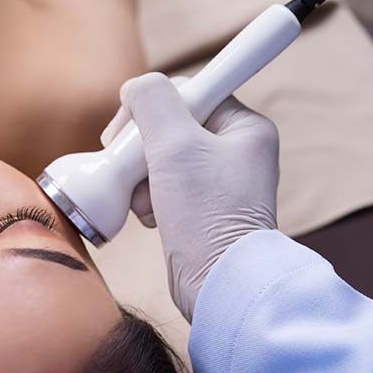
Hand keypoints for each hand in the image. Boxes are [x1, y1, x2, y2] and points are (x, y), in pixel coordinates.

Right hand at [112, 72, 278, 320]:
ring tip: (145, 201)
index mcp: (244, 127)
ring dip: (140, 177)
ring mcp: (218, 183)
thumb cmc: (206, 215)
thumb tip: (136, 87)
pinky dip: (147, 198)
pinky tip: (152, 216)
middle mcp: (236, 151)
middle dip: (141, 150)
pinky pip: (161, 187)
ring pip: (159, 159)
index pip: (189, 92)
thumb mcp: (174, 145)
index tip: (127, 131)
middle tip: (129, 168)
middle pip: (169, 126)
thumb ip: (152, 102)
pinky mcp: (200, 210)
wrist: (218, 285)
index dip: (152, 107)